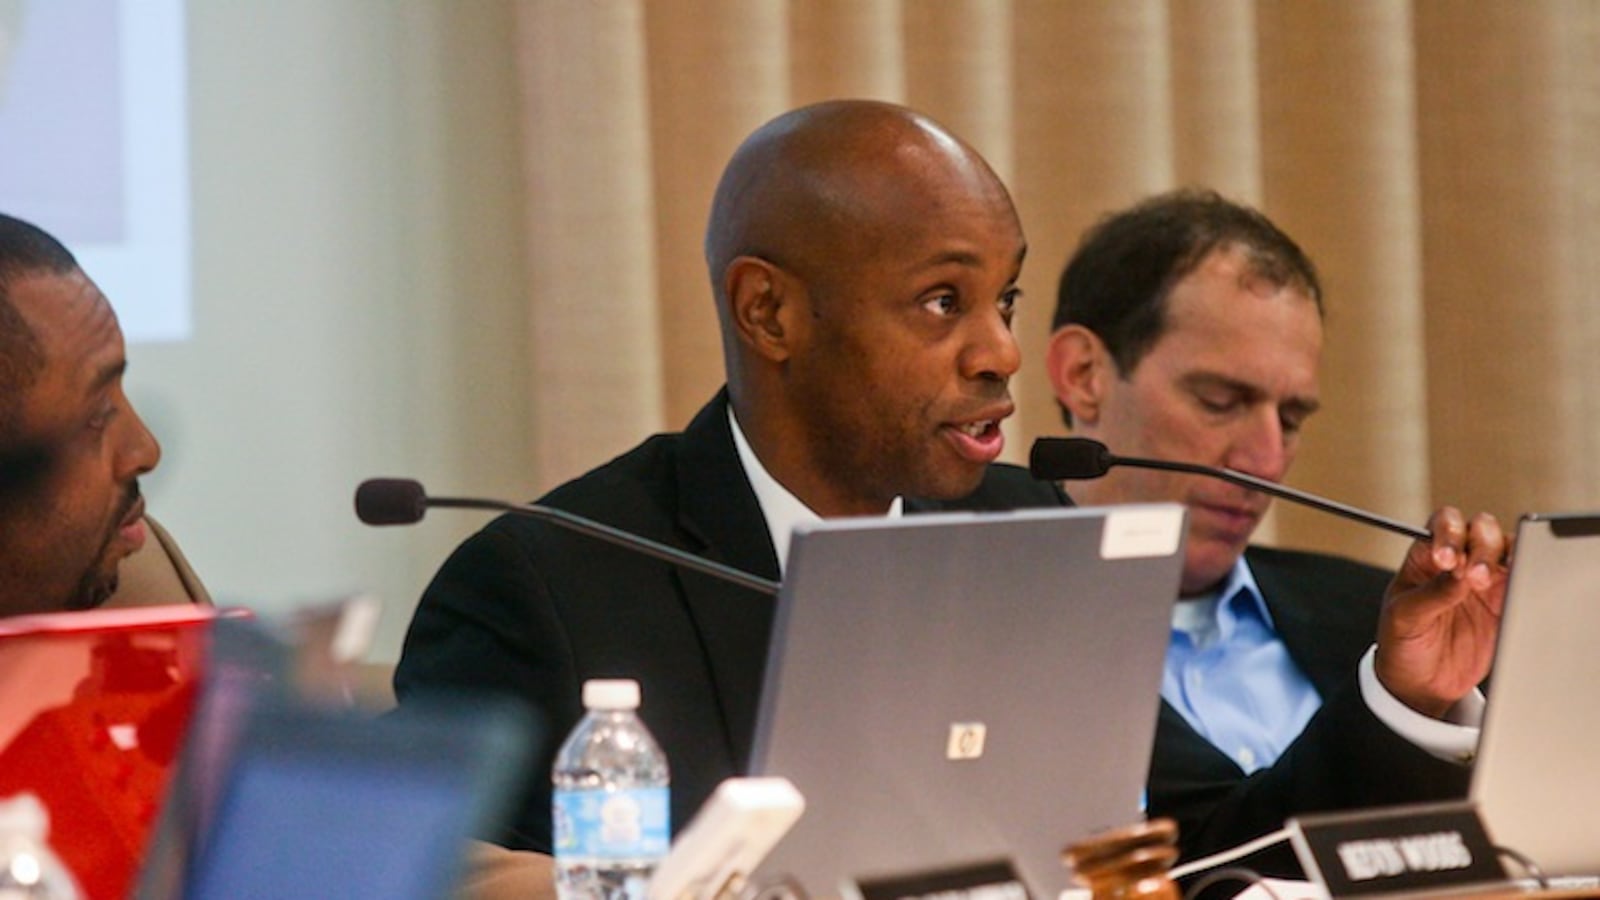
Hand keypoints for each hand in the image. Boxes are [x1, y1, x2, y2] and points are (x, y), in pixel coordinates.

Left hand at [1375, 507, 1509, 718]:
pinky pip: (1522, 579)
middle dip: (1480, 545)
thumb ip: (1432, 594)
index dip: (1448, 534)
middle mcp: (1458, 561)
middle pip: (1480, 529)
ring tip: (1484, 583)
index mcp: (1425, 556)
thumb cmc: (1402, 643)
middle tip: (1471, 576)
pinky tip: (1513, 587)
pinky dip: (1524, 576)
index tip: (1446, 559)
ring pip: (1506, 548)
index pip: (1442, 525)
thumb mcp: (1405, 618)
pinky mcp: (1505, 602)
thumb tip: (1459, 573)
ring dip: (1502, 557)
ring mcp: (1484, 580)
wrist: (1421, 683)